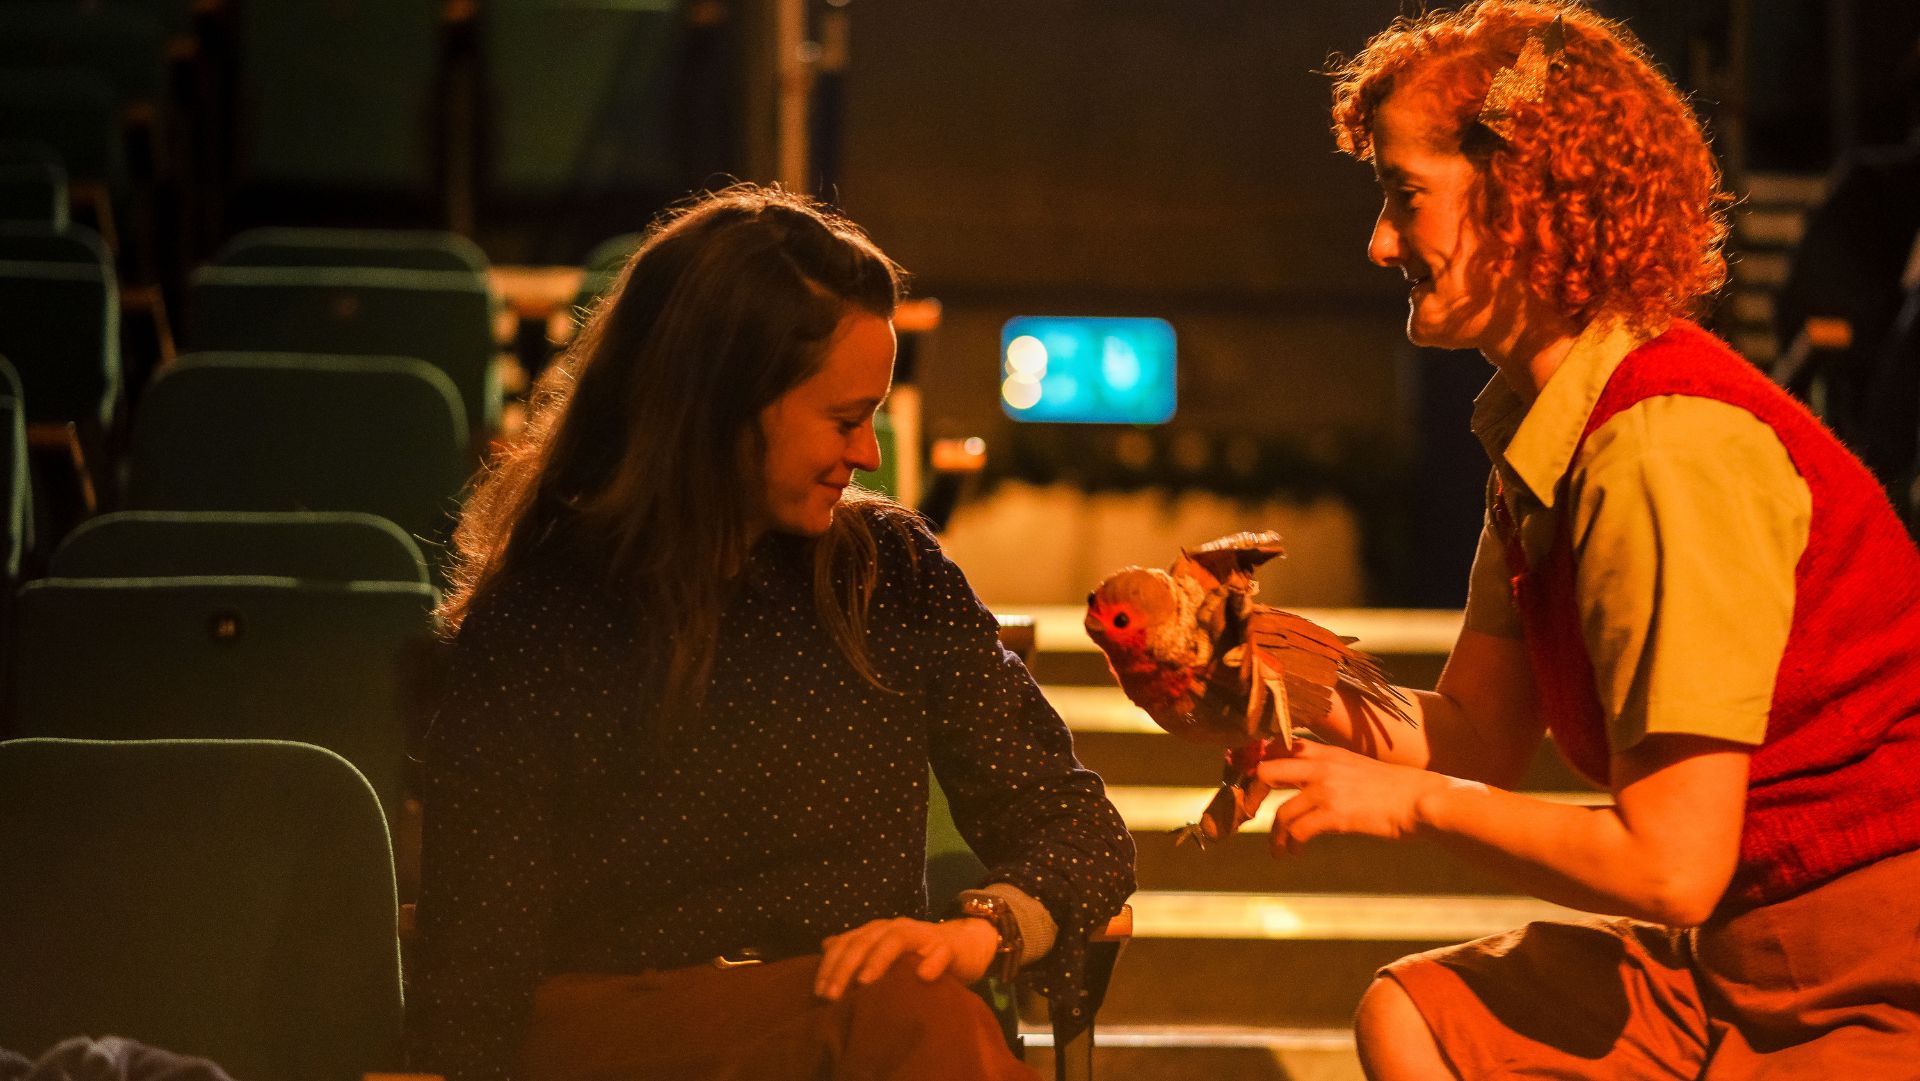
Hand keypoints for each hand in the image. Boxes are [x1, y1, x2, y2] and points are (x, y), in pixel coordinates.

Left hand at [814, 915, 999, 1000]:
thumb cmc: (919, 955)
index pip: (847, 942)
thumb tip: (825, 946)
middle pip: (865, 941)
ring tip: (865, 982)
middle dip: (845, 967)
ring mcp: (922, 935)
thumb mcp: (885, 952)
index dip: (830, 966)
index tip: (818, 992)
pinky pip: (940, 952)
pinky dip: (931, 962)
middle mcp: (895, 928)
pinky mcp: (947, 947)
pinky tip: (923, 976)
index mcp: (878, 931)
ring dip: (879, 959)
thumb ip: (858, 949)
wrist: (964, 944)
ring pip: (897, 940)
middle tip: (832, 995)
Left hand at [1255, 740, 1451, 854]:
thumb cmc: (1394, 788)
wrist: (1421, 800)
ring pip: (1280, 813)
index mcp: (1324, 751)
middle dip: (1251, 796)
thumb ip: (1328, 769)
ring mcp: (1327, 789)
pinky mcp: (1336, 814)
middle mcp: (1320, 765)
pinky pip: (1298, 831)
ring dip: (1274, 836)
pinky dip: (1290, 845)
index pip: (1276, 749)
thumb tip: (1305, 783)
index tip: (1249, 784)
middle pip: (1265, 772)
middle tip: (1248, 814)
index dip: (1256, 765)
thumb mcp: (1355, 767)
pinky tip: (1294, 853)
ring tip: (1278, 849)